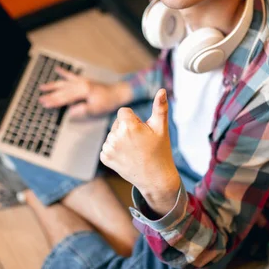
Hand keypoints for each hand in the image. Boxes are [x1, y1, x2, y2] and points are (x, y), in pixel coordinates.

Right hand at [39, 67, 132, 118]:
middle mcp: (81, 84)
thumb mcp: (95, 109)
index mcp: (83, 91)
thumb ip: (81, 110)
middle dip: (51, 95)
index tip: (44, 104)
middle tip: (40, 99)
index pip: (65, 97)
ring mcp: (82, 81)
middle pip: (62, 90)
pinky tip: (58, 69)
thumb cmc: (107, 102)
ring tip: (42, 87)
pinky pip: (72, 75)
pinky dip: (64, 72)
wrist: (117, 93)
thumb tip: (69, 112)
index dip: (54, 101)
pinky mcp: (84, 80)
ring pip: (64, 83)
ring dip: (53, 85)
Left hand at [100, 89, 179, 212]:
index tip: (142, 132)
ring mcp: (108, 148)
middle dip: (126, 129)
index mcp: (128, 125)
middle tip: (140, 143)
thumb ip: (160, 107)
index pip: (124, 112)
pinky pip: (107, 147)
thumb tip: (162, 90)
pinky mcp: (105, 158)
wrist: (155, 178)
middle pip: (117, 123)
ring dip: (120, 139)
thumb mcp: (161, 128)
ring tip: (134, 151)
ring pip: (112, 135)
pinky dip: (115, 150)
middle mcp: (115, 136)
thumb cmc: (160, 151)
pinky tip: (126, 157)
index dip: (134, 120)